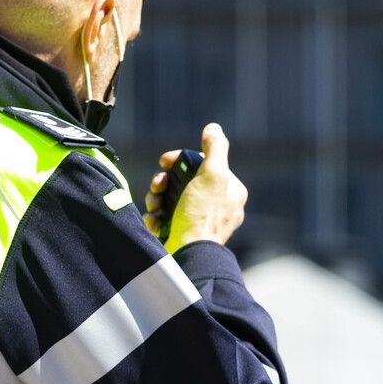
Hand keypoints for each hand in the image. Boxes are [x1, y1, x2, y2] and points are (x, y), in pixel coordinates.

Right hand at [144, 123, 247, 251]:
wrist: (188, 255)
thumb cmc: (202, 215)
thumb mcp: (213, 174)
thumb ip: (215, 148)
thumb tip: (213, 128)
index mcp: (229, 191)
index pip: (202, 165)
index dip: (180, 160)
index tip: (164, 162)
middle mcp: (217, 206)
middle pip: (184, 182)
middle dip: (164, 181)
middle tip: (156, 187)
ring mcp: (199, 222)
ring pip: (172, 199)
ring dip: (156, 198)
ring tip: (153, 206)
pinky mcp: (183, 235)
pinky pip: (166, 219)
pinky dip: (156, 217)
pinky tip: (153, 220)